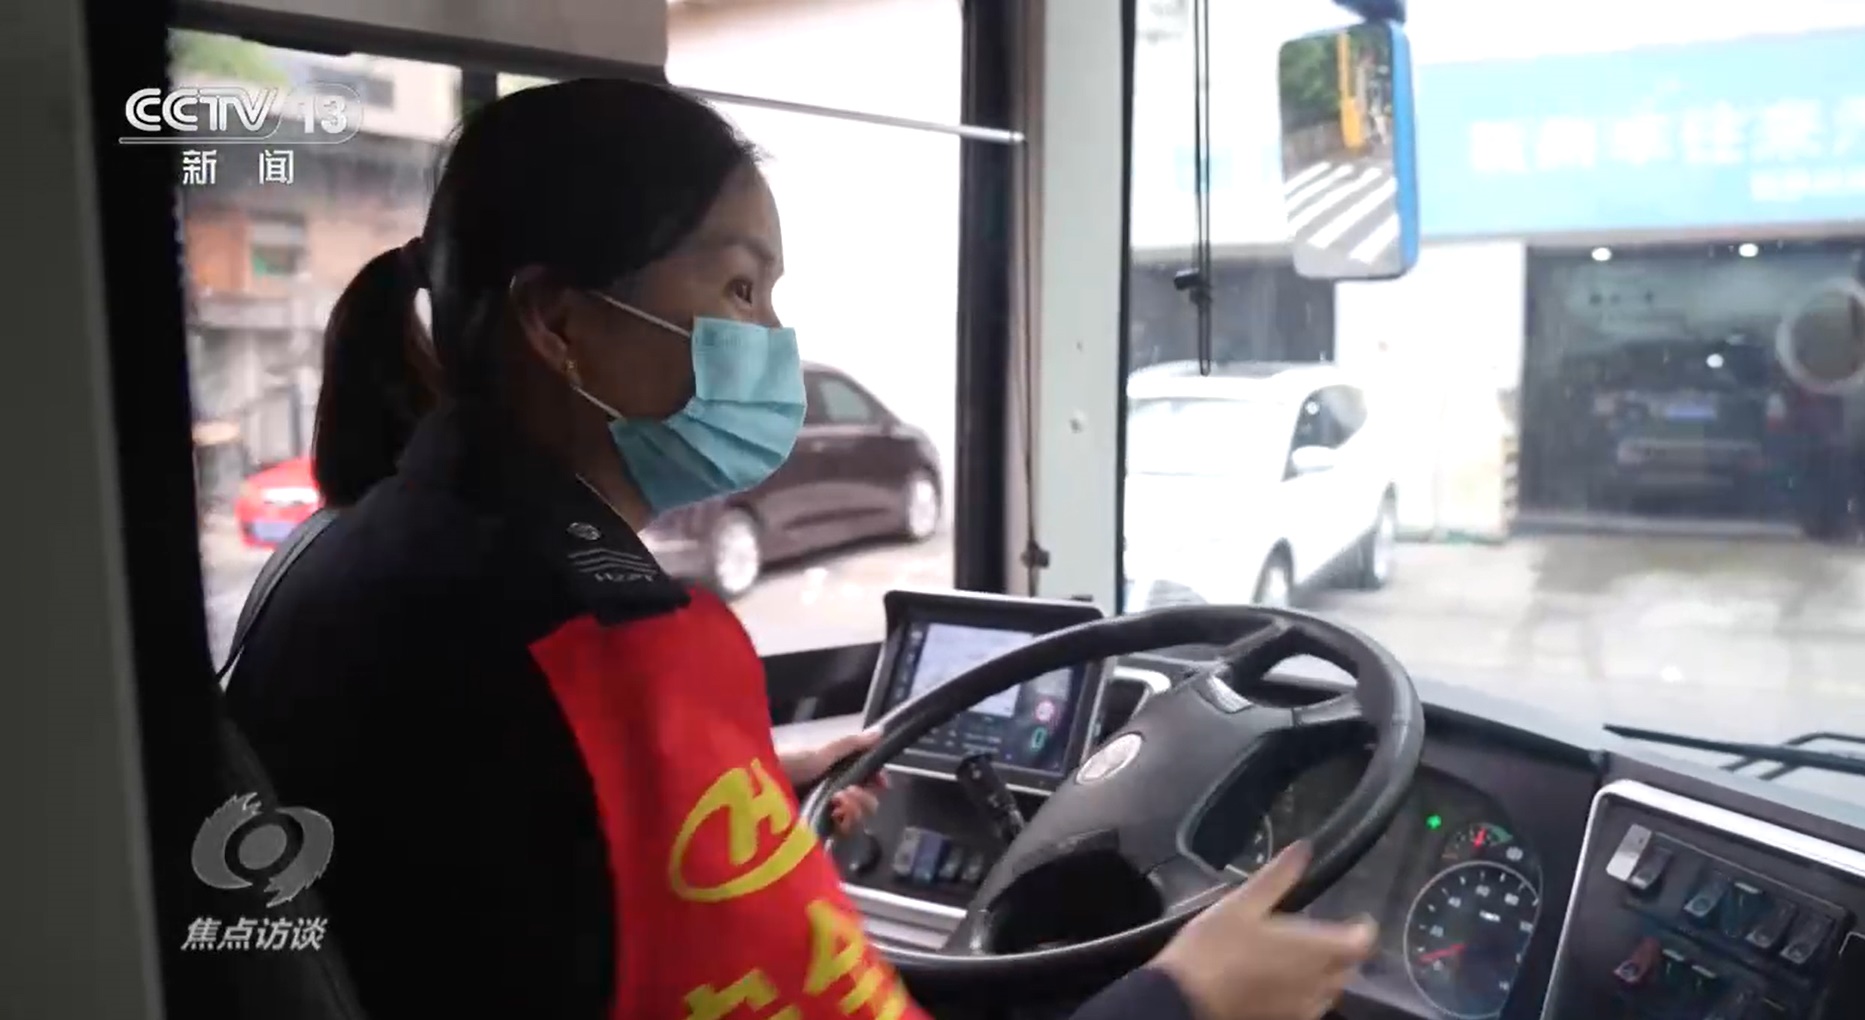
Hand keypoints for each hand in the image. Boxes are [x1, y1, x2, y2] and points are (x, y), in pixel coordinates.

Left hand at [779, 727, 889, 835]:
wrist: (758, 786)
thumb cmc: (788, 763)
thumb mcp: (822, 752)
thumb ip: (852, 745)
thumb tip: (881, 731)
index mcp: (835, 774)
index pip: (867, 782)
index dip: (878, 783)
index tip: (882, 783)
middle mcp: (833, 795)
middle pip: (867, 804)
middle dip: (864, 798)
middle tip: (849, 792)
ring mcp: (825, 816)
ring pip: (857, 820)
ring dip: (855, 808)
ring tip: (838, 800)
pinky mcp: (817, 834)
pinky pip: (843, 834)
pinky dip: (845, 823)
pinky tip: (834, 814)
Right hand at [1150, 842, 1376, 1019]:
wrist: (1183, 996)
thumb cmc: (1214, 945)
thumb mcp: (1243, 901)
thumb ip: (1279, 875)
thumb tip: (1305, 848)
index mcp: (1313, 949)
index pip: (1361, 943)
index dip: (1364, 928)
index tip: (1355, 917)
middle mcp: (1317, 981)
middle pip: (1350, 968)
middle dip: (1346, 950)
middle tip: (1329, 931)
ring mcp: (1302, 1006)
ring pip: (1333, 989)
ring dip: (1330, 972)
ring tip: (1309, 955)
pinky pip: (1313, 1006)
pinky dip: (1311, 991)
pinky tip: (1289, 980)